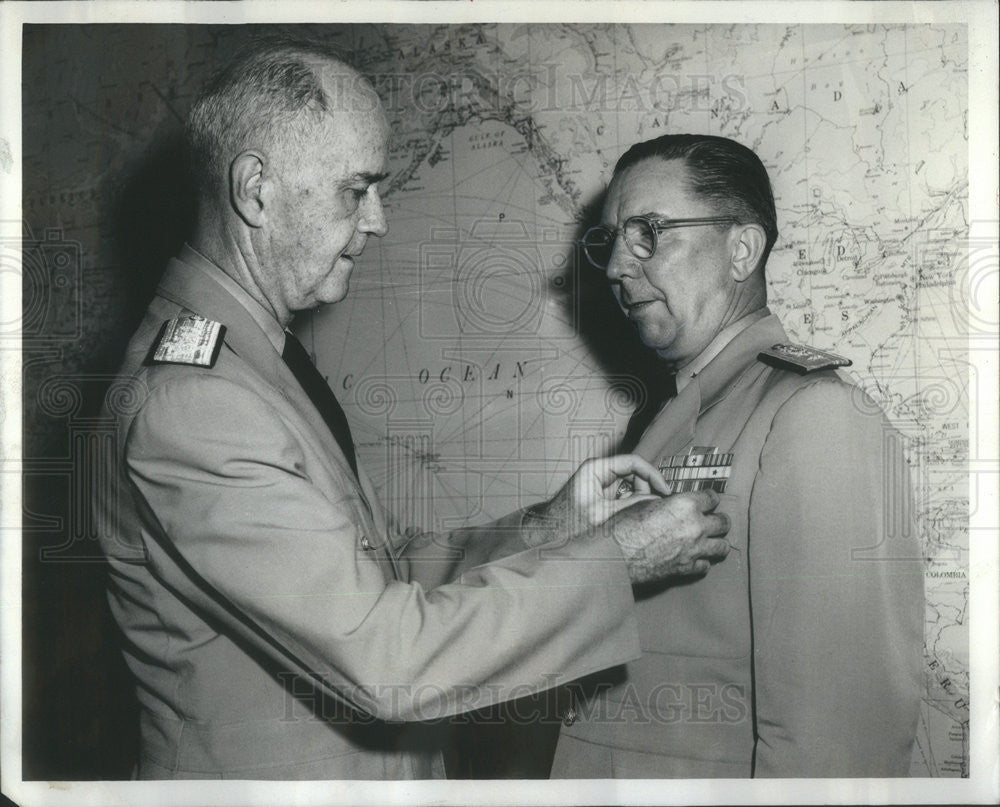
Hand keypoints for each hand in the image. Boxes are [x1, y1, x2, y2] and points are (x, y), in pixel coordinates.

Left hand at [520, 455, 670, 547]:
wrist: (547, 534)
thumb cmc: (567, 524)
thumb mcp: (605, 515)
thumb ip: (633, 505)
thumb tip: (657, 501)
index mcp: (596, 469)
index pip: (633, 462)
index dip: (653, 475)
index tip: (665, 491)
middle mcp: (598, 471)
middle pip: (634, 472)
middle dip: (646, 488)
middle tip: (655, 506)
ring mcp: (599, 482)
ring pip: (630, 483)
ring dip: (639, 496)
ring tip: (642, 513)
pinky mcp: (600, 493)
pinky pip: (623, 492)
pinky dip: (631, 502)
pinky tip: (632, 515)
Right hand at [608, 489, 730, 582]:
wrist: (615, 556)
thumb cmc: (625, 527)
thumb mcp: (645, 503)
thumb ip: (667, 503)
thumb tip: (674, 504)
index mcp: (685, 504)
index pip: (712, 497)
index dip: (710, 499)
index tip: (708, 501)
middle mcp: (695, 526)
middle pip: (724, 522)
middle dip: (719, 520)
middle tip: (713, 520)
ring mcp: (694, 549)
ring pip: (722, 546)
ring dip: (717, 542)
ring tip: (711, 541)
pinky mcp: (687, 568)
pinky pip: (706, 565)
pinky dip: (702, 562)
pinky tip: (695, 558)